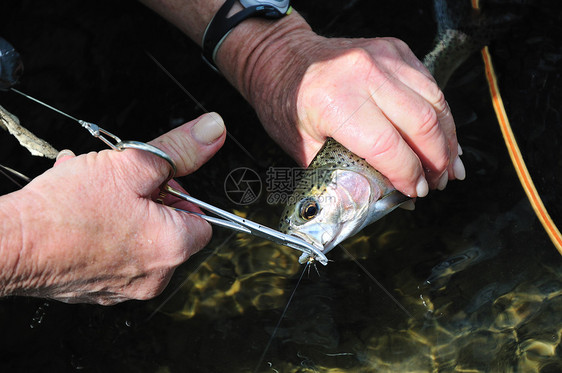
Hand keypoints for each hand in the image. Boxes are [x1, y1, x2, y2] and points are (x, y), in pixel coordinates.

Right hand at [1, 113, 225, 304]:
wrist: (8, 246)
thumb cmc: (66, 210)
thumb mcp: (131, 165)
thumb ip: (178, 150)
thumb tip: (213, 132)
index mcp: (173, 248)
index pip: (202, 219)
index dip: (179, 193)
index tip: (156, 182)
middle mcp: (153, 276)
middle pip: (167, 228)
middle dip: (146, 198)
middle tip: (120, 183)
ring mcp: (122, 288)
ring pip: (136, 238)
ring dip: (120, 208)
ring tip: (91, 189)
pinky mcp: (95, 290)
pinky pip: (111, 253)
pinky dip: (102, 230)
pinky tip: (78, 208)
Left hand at [245, 34, 463, 197]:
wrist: (282, 56)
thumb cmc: (285, 103)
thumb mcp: (303, 146)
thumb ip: (342, 175)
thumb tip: (384, 200)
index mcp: (334, 102)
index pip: (387, 146)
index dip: (408, 175)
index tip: (415, 193)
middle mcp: (363, 74)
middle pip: (421, 123)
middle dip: (437, 160)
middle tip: (438, 184)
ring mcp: (383, 57)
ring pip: (434, 101)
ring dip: (448, 138)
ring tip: (449, 165)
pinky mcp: (395, 49)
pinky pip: (429, 84)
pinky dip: (440, 113)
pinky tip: (442, 135)